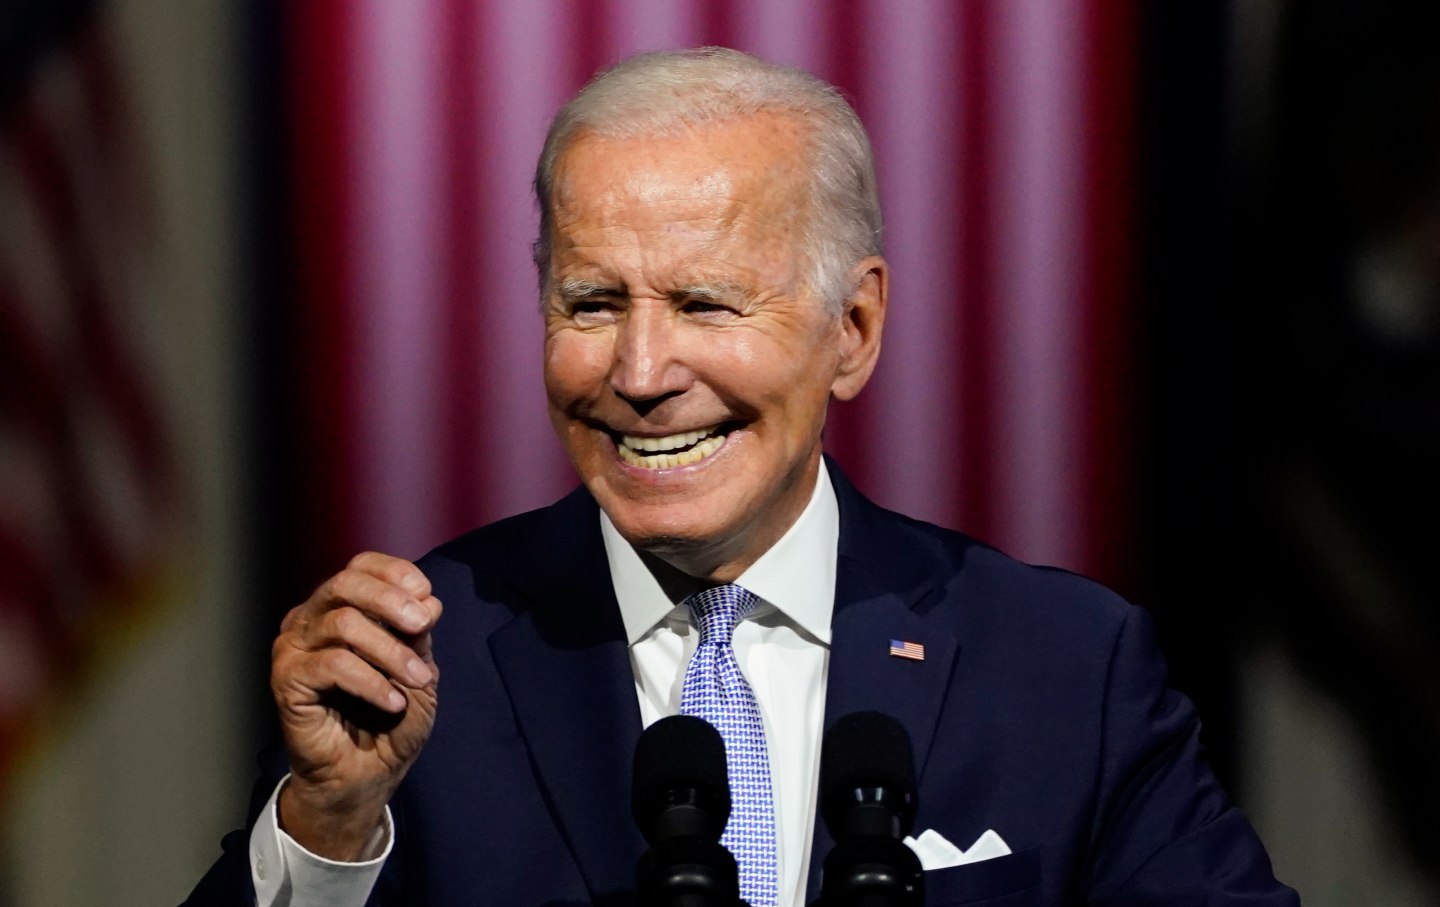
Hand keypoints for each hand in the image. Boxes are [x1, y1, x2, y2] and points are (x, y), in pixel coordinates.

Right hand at [270, 552, 442, 858]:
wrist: (366, 774)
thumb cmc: (391, 718)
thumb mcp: (418, 669)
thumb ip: (418, 634)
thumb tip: (428, 601)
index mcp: (341, 606)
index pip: (362, 566)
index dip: (397, 574)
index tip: (428, 601)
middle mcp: (311, 618)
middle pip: (346, 583)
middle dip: (391, 602)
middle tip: (423, 625)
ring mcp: (294, 647)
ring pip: (343, 624)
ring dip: (390, 651)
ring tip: (418, 679)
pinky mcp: (286, 680)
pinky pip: (332, 664)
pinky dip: (370, 681)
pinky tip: (393, 702)